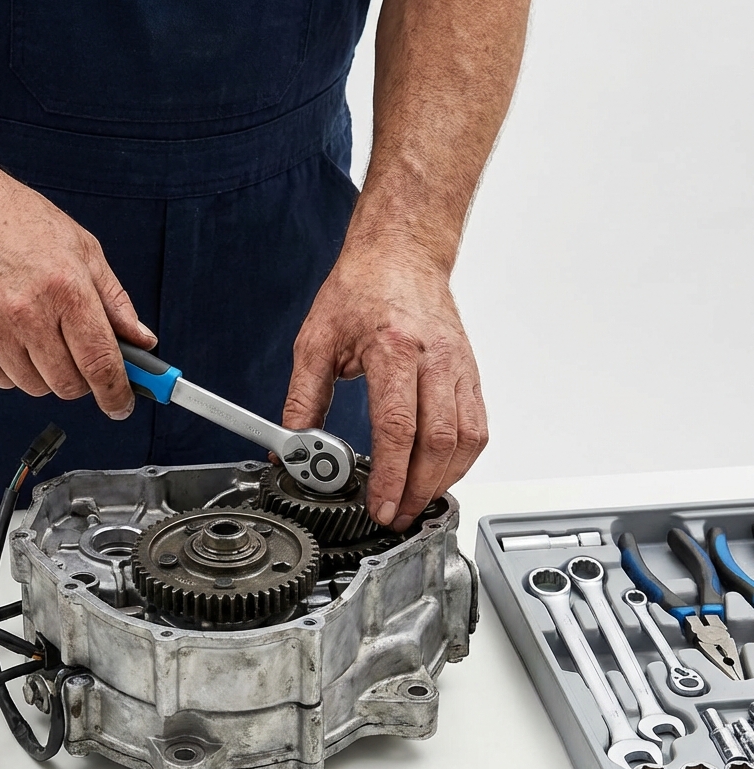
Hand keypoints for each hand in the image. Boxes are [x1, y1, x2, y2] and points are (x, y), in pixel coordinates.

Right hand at [0, 164, 153, 417]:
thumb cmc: (17, 220)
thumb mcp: (82, 249)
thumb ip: (115, 301)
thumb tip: (142, 341)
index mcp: (66, 289)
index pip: (100, 363)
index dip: (116, 394)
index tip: (121, 406)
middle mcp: (28, 314)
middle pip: (68, 384)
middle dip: (81, 380)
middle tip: (77, 357)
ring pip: (34, 387)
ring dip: (44, 374)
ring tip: (38, 334)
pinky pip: (1, 381)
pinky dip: (12, 370)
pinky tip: (10, 336)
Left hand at [282, 236, 487, 531]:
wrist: (401, 253)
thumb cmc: (361, 289)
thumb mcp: (316, 342)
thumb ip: (303, 400)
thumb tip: (291, 447)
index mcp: (394, 350)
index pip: (399, 428)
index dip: (392, 476)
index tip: (381, 505)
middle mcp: (435, 360)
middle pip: (439, 442)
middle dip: (419, 490)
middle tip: (398, 515)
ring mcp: (459, 367)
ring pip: (467, 439)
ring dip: (444, 481)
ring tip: (417, 503)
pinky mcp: (470, 373)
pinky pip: (477, 426)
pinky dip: (461, 459)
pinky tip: (440, 474)